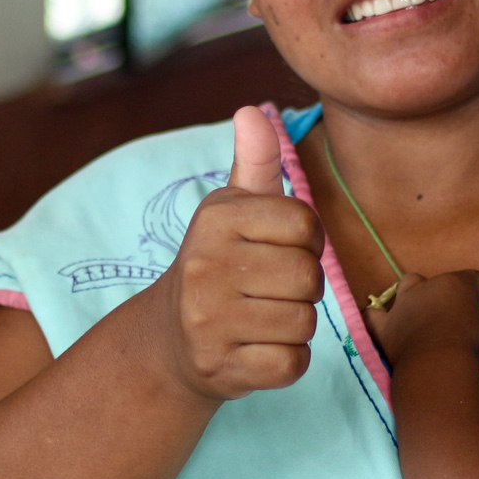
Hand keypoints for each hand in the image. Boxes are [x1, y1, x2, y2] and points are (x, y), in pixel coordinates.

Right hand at [153, 106, 324, 403]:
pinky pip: (291, 363)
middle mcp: (205, 266)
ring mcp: (208, 319)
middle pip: (308, 276)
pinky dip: (286, 361)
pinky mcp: (219, 366)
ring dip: (294, 325)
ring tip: (261, 318)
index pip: (306, 226)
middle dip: (303, 288)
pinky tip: (258, 348)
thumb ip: (254, 163)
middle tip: (271, 290)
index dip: (307, 243)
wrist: (169, 339)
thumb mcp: (231, 211)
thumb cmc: (218, 265)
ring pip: (304, 322)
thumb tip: (252, 112)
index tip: (281, 251)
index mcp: (216, 219)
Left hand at [365, 269, 478, 368]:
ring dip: (411, 296)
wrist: (435, 362)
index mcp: (455, 283)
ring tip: (420, 311)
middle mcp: (426, 287)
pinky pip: (374, 315)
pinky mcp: (385, 325)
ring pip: (405, 288)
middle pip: (435, 281)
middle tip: (451, 312)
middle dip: (442, 291)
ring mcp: (402, 304)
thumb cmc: (468, 340)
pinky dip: (376, 317)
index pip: (472, 278)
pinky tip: (378, 319)